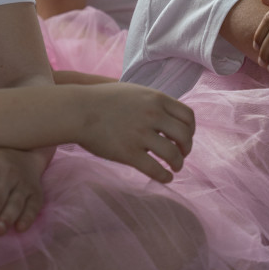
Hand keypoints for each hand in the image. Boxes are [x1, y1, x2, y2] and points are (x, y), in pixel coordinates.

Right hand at [79, 83, 194, 182]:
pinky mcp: (128, 152)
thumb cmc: (102, 100)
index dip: (191, 130)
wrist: (77, 110)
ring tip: (175, 168)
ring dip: (178, 163)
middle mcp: (153, 115)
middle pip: (184, 135)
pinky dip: (164, 176)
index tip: (186, 137)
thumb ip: (153, 101)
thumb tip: (167, 113)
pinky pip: (154, 169)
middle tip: (182, 155)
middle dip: (187, 148)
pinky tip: (165, 178)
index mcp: (156, 99)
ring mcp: (140, 134)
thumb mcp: (134, 91)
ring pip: (172, 154)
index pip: (188, 116)